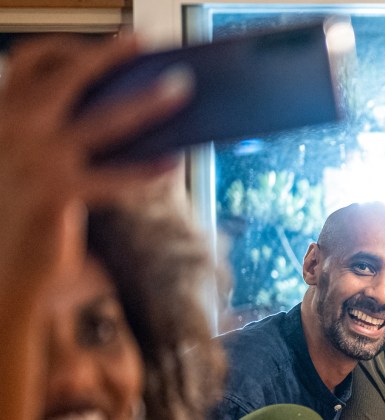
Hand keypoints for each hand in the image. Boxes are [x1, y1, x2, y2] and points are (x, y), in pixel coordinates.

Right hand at [0, 36, 187, 298]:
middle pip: (65, 76)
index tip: (100, 47)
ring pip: (102, 119)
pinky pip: (113, 176)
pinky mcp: (54, 193)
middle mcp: (12, 130)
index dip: (64, 49)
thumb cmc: (20, 221)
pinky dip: (146, 169)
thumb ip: (61, 140)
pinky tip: (171, 164)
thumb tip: (122, 116)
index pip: (28, 63)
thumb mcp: (32, 168)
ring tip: (179, 89)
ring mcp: (32, 159)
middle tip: (143, 44)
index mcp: (2, 118)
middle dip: (108, 55)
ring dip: (147, 100)